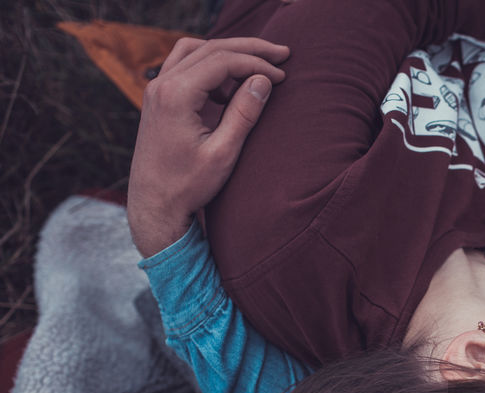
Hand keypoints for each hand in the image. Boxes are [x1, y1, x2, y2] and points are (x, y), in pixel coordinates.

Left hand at [127, 37, 288, 257]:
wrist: (154, 204)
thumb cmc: (188, 186)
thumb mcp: (223, 153)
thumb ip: (244, 114)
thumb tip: (263, 81)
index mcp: (176, 96)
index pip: (222, 61)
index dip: (255, 64)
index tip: (282, 77)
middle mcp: (161, 85)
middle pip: (210, 48)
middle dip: (248, 49)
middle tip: (281, 53)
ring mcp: (156, 89)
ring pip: (195, 50)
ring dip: (228, 52)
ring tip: (257, 63)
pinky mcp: (159, 98)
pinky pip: (185, 65)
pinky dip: (211, 65)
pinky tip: (231, 86)